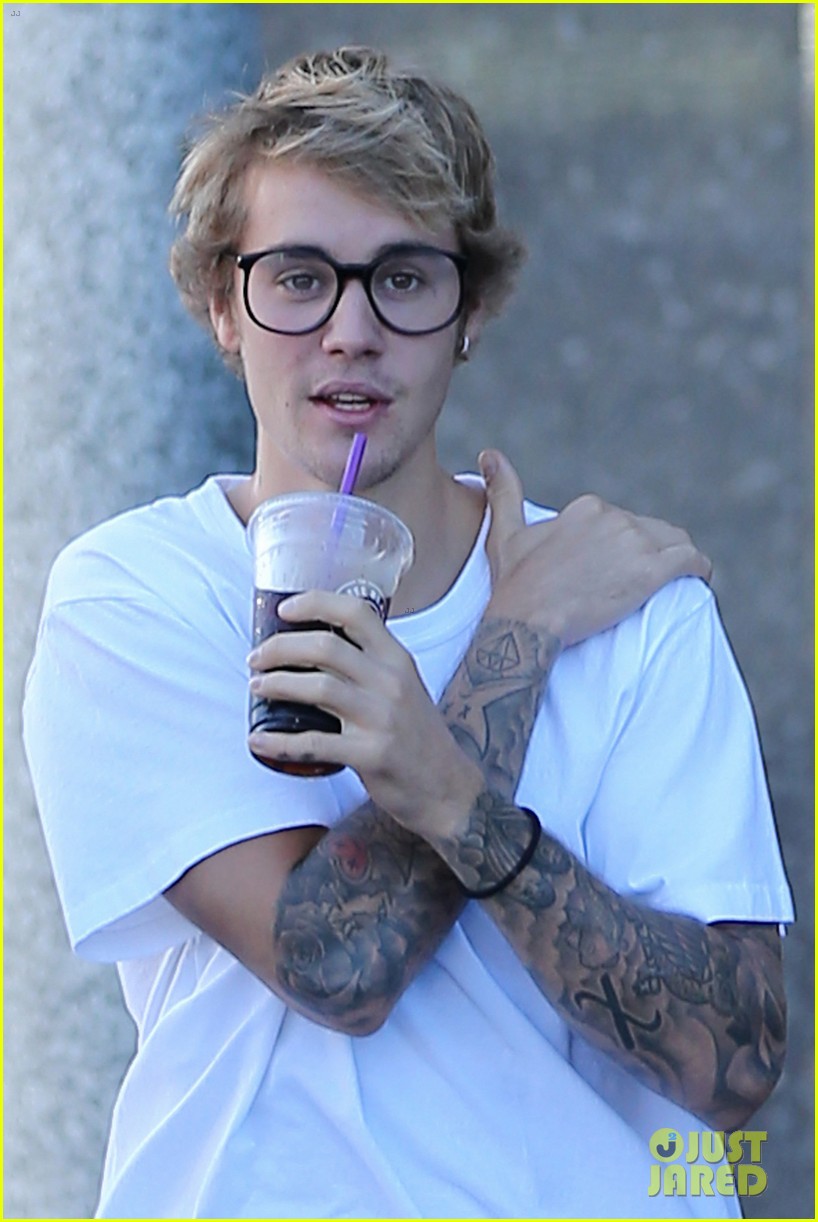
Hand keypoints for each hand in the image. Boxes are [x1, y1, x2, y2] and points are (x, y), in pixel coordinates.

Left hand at [247, 592, 481, 830]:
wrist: (447, 787)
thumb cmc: (417, 735)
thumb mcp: (403, 687)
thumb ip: (369, 665)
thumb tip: (314, 647)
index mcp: (397, 659)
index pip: (356, 613)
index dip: (315, 604)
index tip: (283, 610)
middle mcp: (391, 682)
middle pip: (325, 647)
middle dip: (280, 648)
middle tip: (256, 658)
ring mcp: (382, 718)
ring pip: (318, 687)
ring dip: (277, 684)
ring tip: (256, 687)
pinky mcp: (372, 754)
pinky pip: (315, 743)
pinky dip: (279, 742)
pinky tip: (258, 740)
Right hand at [479, 449, 711, 647]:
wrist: (526, 622)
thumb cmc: (514, 585)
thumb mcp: (504, 534)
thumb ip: (504, 491)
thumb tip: (490, 453)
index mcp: (587, 508)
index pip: (620, 520)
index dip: (621, 545)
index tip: (615, 567)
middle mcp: (614, 518)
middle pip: (649, 531)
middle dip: (647, 552)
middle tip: (639, 581)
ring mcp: (634, 543)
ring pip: (674, 542)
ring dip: (675, 558)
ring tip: (672, 579)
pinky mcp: (651, 571)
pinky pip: (690, 561)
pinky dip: (698, 568)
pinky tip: (698, 578)